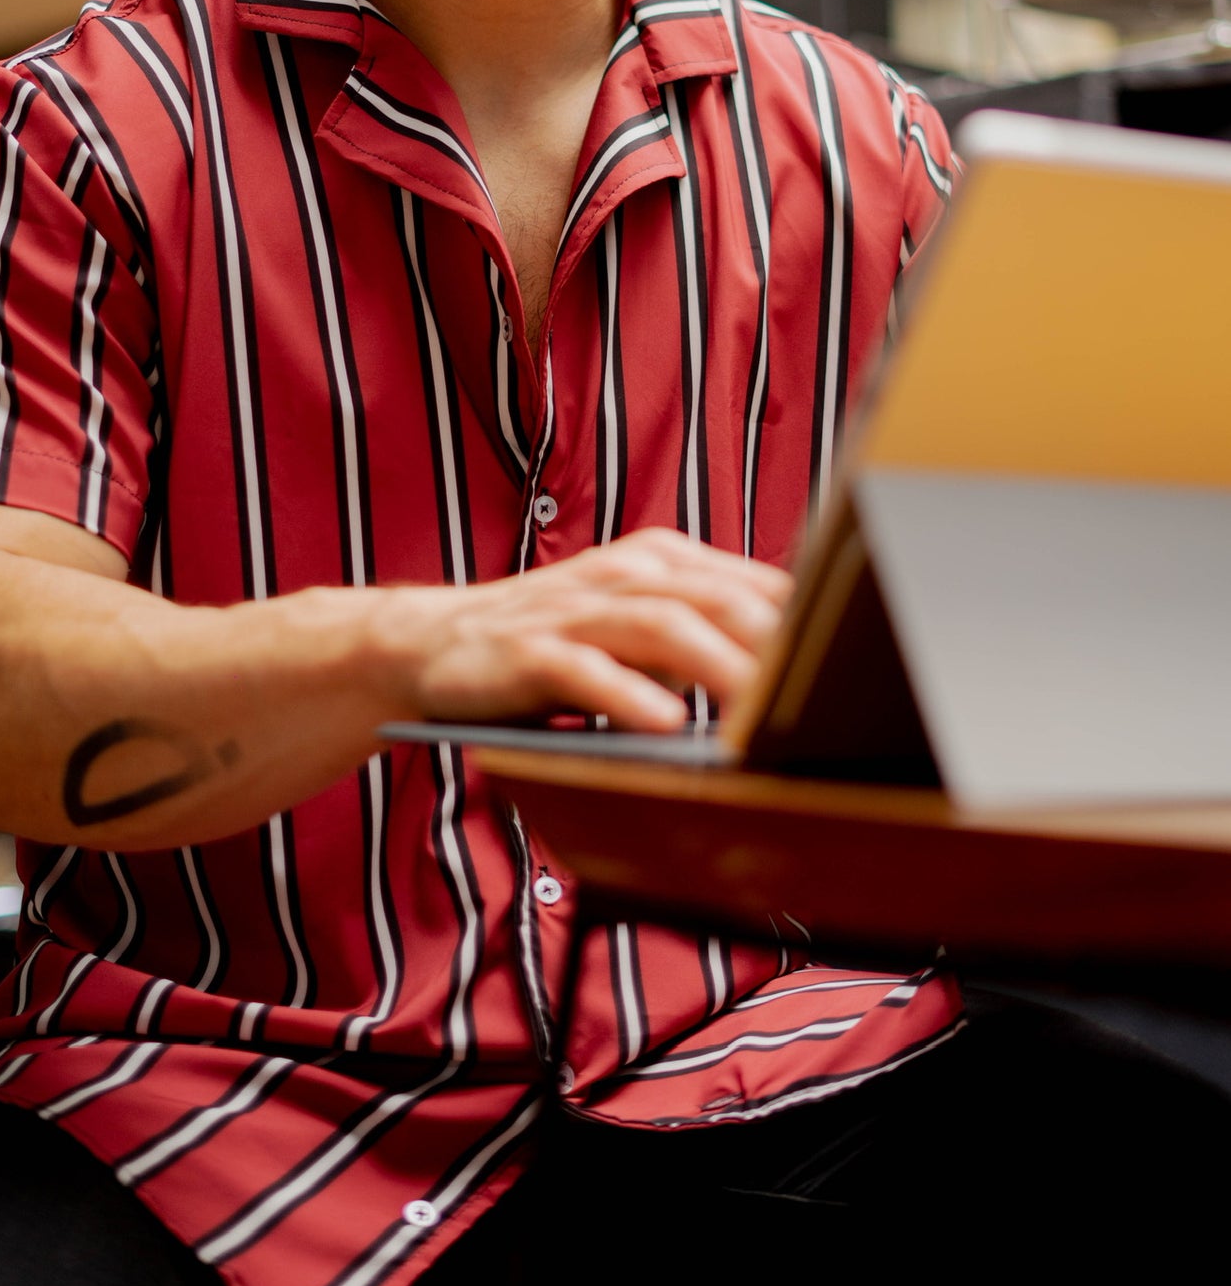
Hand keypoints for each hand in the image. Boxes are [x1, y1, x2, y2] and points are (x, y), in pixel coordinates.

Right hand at [365, 529, 791, 732]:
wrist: (429, 644)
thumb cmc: (551, 643)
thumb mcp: (633, 629)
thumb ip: (702, 639)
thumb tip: (790, 680)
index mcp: (656, 561)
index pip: (749, 583)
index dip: (804, 622)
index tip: (855, 666)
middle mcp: (620, 574)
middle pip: (715, 597)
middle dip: (773, 645)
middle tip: (822, 696)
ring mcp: (572, 610)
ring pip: (659, 625)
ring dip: (716, 667)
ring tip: (759, 713)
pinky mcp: (526, 651)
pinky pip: (583, 670)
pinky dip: (627, 695)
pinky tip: (664, 724)